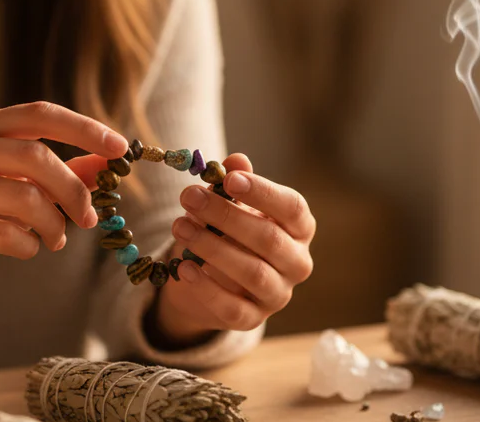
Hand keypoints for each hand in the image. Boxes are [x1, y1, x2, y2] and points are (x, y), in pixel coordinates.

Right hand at [0, 102, 128, 328]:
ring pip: (23, 198)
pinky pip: (5, 234)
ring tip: (56, 238)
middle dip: (72, 190)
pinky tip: (27, 248)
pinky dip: (29, 246)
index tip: (120, 148)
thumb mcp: (30, 184)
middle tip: (90, 217)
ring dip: (54, 224)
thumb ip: (69, 171)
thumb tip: (110, 162)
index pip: (39, 114)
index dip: (83, 128)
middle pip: (34, 156)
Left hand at [153, 154, 315, 343]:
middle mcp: (297, 263)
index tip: (230, 179)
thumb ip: (234, 184)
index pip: (292, 208)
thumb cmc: (227, 232)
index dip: (263, 193)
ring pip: (252, 273)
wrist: (207, 280)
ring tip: (180, 227)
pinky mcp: (252, 319)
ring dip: (213, 248)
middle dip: (227, 217)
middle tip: (190, 198)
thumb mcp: (229, 205)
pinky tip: (184, 268)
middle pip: (269, 239)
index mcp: (299, 229)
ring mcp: (277, 295)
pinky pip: (232, 307)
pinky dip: (206, 288)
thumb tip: (237, 160)